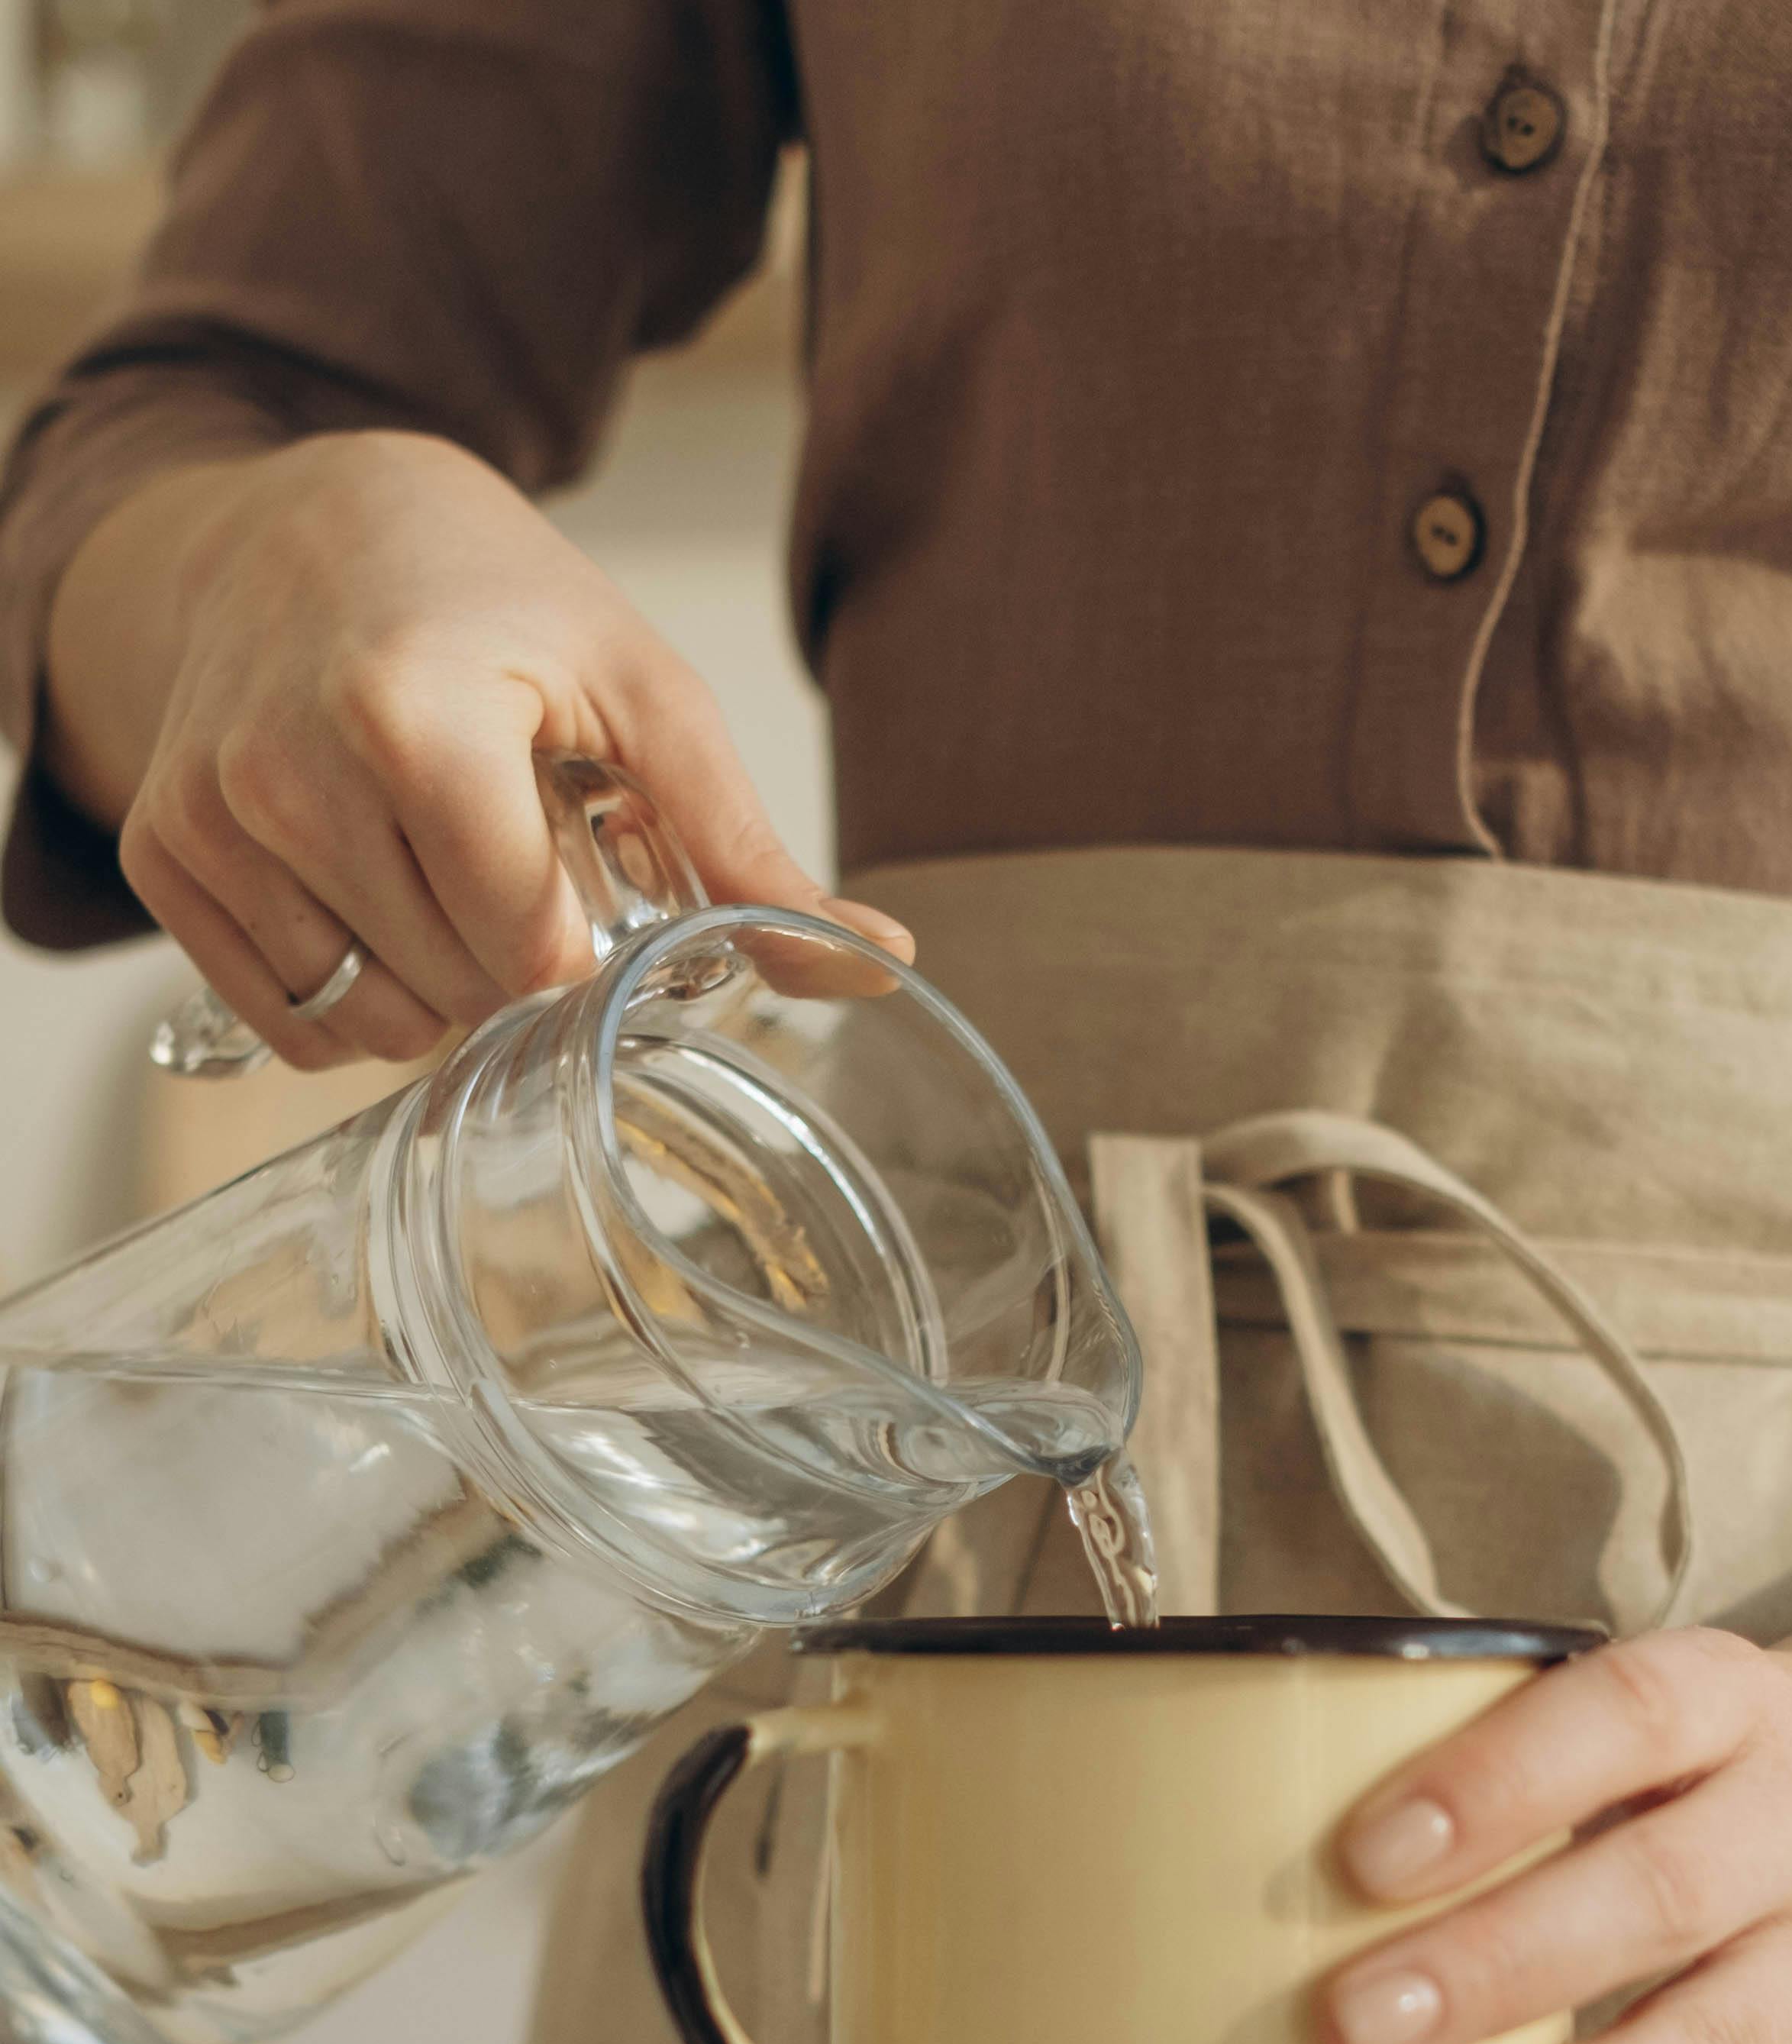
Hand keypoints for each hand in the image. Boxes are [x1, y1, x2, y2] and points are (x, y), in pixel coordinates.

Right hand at [45, 430, 910, 1069]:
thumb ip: (747, 849)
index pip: (527, 951)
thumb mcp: (641, 696)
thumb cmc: (493, 604)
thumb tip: (880, 970)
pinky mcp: (164, 854)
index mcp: (409, 716)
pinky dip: (353, 997)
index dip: (578, 941)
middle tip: (507, 847)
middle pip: (457, 993)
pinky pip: (290, 1021)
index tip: (579, 866)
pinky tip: (374, 895)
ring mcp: (207, 817)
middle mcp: (282, 771)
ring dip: (437, 983)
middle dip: (513, 956)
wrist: (307, 527)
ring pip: (371, 1022)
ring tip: (439, 863)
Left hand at [1319, 1613, 1791, 2043]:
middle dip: (1498, 1967)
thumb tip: (1232, 1815)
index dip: (1498, 1782)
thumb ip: (1481, 1747)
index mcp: (1729, 1702)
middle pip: (1660, 1892)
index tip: (1364, 1856)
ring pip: (1713, 2043)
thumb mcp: (1623, 1711)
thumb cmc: (1684, 1761)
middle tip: (1351, 2026)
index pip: (1624, 1717)